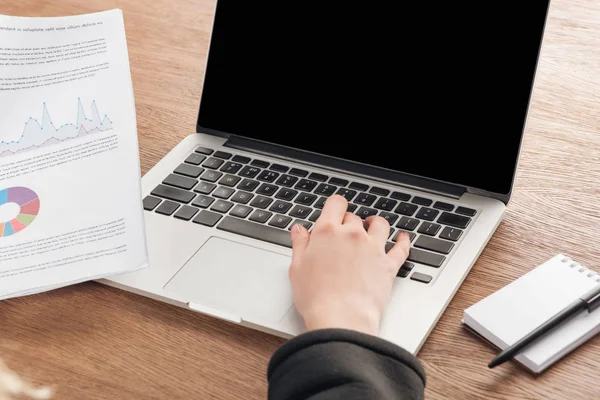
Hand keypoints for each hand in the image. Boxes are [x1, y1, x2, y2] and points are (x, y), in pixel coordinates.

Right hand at [289, 194, 410, 335]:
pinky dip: (403, 240)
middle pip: (354, 217)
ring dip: (376, 224)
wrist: (341, 318)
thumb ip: (300, 244)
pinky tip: (402, 238)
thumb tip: (299, 230)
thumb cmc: (316, 297)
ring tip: (373, 227)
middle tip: (344, 234)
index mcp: (327, 232)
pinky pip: (401, 247)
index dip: (336, 206)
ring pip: (380, 225)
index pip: (336, 204)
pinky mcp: (388, 264)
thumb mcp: (297, 268)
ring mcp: (373, 248)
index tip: (335, 211)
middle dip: (349, 222)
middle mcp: (352, 235)